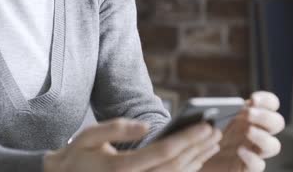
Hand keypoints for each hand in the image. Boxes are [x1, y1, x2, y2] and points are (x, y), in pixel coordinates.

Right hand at [44, 118, 221, 171]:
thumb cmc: (76, 157)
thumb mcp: (89, 136)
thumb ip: (117, 128)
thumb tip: (147, 125)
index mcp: (122, 169)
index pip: (164, 151)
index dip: (188, 138)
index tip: (206, 125)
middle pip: (176, 167)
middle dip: (199, 148)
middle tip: (216, 131)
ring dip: (198, 161)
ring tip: (213, 144)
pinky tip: (196, 161)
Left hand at [202, 91, 285, 171]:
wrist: (194, 157)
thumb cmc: (202, 134)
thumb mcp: (206, 119)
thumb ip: (213, 111)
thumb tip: (212, 107)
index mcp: (250, 115)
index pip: (270, 104)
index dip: (267, 100)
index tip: (253, 98)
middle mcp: (257, 131)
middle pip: (277, 122)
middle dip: (265, 116)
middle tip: (248, 114)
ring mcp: (254, 150)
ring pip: (274, 145)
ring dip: (263, 137)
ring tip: (248, 131)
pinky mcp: (247, 167)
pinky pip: (258, 165)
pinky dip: (252, 158)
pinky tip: (240, 151)